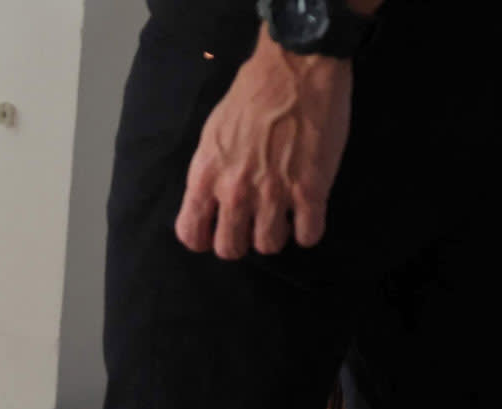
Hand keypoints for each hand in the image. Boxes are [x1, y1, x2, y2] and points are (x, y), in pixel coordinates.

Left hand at [175, 38, 352, 259]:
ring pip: (268, 246)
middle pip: (230, 249)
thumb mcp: (213, 134)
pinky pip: (309, 235)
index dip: (203, 239)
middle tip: (253, 224)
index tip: (216, 232)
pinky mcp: (310, 190)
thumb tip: (212, 199)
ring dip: (276, 235)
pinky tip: (308, 214)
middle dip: (241, 241)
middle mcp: (235, 191)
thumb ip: (211, 170)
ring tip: (283, 216)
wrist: (295, 68)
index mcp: (206, 176)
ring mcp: (274, 193)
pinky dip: (308, 231)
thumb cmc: (253, 94)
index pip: (191, 234)